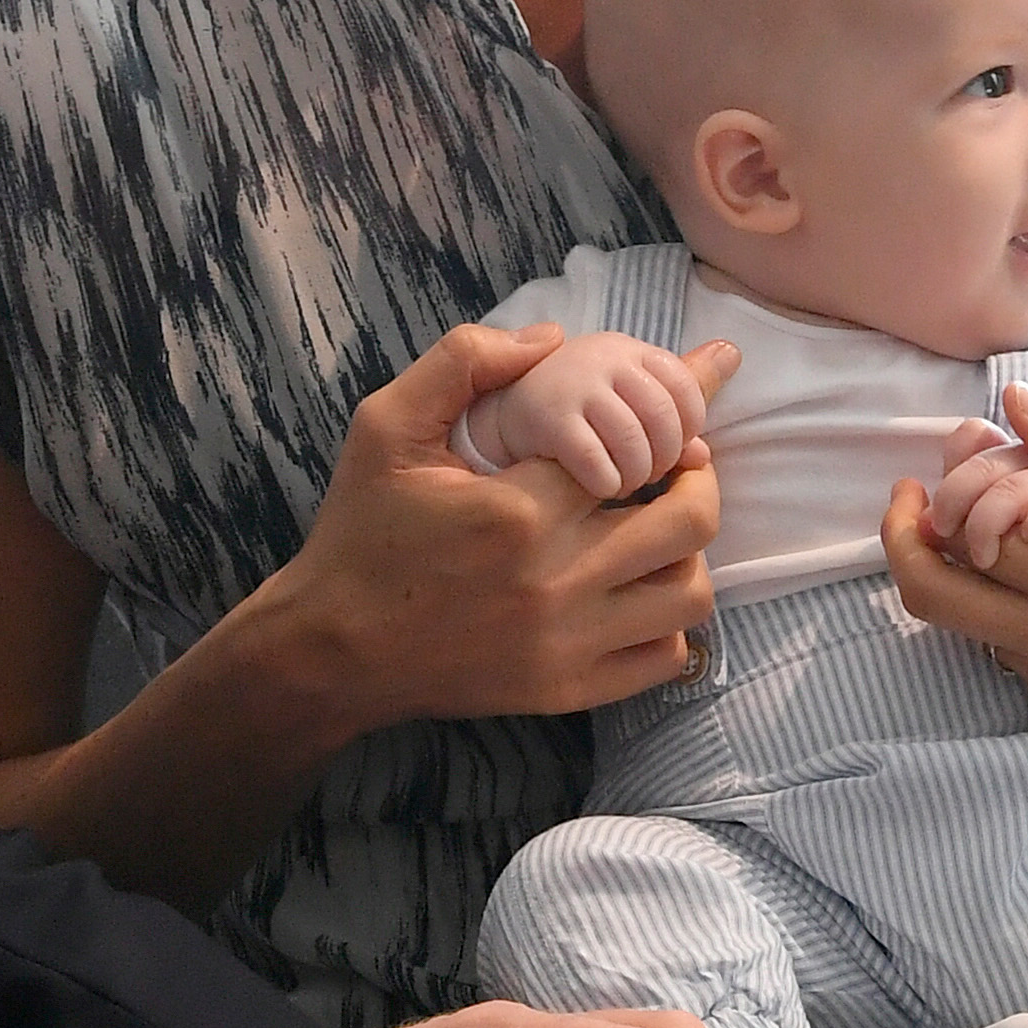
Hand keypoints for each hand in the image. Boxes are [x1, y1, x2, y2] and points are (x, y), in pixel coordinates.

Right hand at [280, 324, 723, 739]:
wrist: (333, 648)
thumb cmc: (361, 531)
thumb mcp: (386, 426)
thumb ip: (463, 362)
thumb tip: (552, 338)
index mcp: (519, 510)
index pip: (638, 446)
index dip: (673, 415)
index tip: (693, 394)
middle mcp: (555, 581)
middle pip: (688, 520)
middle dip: (695, 478)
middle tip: (675, 463)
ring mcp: (567, 644)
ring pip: (690, 593)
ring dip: (687, 551)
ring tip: (657, 528)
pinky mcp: (568, 689)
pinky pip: (665, 657)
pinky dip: (670, 621)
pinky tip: (637, 591)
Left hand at [883, 385, 1027, 738]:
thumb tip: (1009, 403)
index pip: (971, 529)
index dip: (951, 490)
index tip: (950, 457)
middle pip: (933, 593)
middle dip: (908, 541)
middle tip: (913, 503)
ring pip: (967, 628)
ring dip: (965, 578)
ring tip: (999, 531)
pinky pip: (1009, 660)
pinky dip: (1006, 618)